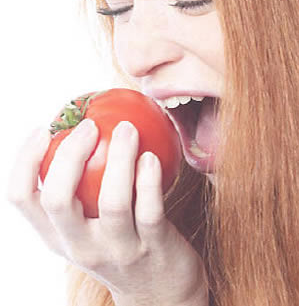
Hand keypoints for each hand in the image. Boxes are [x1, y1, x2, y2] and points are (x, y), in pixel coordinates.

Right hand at [7, 119, 207, 305]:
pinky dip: (148, 179)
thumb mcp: (89, 227)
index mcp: (57, 236)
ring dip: (119, 158)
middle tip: (89, 126)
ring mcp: (117, 250)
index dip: (25, 162)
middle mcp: (81, 246)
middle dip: (70, 155)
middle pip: (58, 200)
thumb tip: (79, 130)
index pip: (22, 200)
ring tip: (128, 128)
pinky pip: (149, 209)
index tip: (44, 130)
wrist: (159, 293)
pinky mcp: (152, 248)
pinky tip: (151, 157)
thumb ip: (80, 191)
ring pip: (111, 202)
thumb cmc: (120, 243)